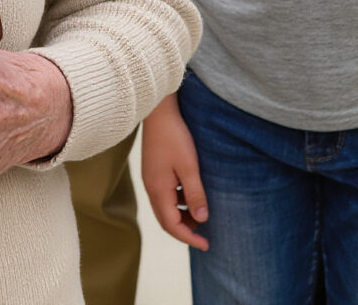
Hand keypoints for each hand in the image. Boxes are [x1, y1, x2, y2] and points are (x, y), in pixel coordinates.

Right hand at [141, 95, 208, 249]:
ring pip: (164, 208)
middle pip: (165, 220)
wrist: (158, 110)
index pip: (171, 225)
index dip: (189, 238)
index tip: (207, 245)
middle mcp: (151, 187)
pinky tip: (190, 195)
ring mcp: (150, 178)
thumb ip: (195, 194)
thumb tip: (202, 219)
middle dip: (184, 231)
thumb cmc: (174, 137)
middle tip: (204, 237)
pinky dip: (177, 203)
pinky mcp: (153, 170)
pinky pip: (164, 196)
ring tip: (200, 216)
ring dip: (181, 217)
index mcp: (158, 189)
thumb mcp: (189, 166)